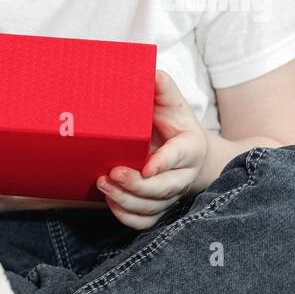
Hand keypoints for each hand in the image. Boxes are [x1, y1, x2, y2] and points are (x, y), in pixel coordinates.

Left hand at [97, 70, 207, 230]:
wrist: (188, 152)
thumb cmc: (174, 124)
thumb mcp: (172, 103)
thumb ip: (162, 88)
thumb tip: (151, 70)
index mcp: (190, 146)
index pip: (180, 156)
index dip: (165, 162)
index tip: (148, 165)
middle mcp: (184, 175)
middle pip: (165, 188)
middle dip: (138, 185)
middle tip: (113, 173)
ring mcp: (172, 195)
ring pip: (153, 207)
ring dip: (127, 200)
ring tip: (103, 184)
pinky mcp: (159, 208)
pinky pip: (145, 223)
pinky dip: (127, 216)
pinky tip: (110, 201)